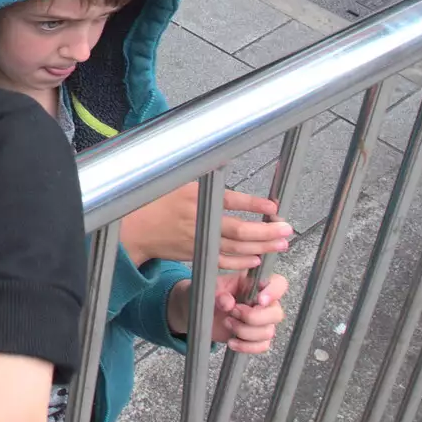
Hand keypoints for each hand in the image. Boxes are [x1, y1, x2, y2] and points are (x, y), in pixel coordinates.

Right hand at [120, 183, 291, 269]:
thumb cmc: (153, 201)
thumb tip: (221, 159)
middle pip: (239, 230)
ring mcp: (198, 240)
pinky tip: (256, 258)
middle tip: (286, 229)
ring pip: (236, 248)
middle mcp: (198, 220)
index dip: (254, 204)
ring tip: (280, 243)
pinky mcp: (196, 255)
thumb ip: (200, 175)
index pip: (230, 201)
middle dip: (266, 231)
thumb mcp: (173, 180)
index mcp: (193, 197)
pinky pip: (223, 262)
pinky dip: (241, 262)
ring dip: (261, 246)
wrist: (134, 229)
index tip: (273, 206)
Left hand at [167, 273, 288, 352]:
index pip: (279, 283)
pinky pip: (262, 346)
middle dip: (253, 317)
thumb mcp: (208, 288)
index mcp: (254, 283)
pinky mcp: (255, 337)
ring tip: (227, 323)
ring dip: (245, 331)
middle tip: (232, 312)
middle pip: (276, 313)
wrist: (195, 311)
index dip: (274, 292)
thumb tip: (228, 302)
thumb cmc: (205, 293)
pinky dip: (246, 346)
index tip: (259, 300)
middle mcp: (263, 302)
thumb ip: (218, 292)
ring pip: (268, 332)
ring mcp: (261, 321)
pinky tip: (231, 342)